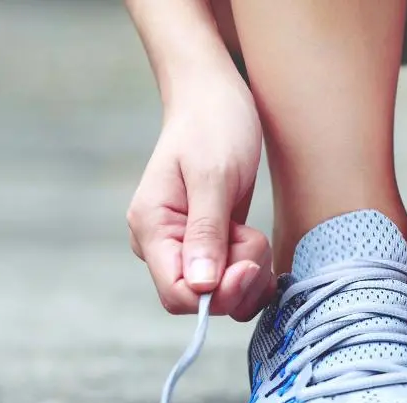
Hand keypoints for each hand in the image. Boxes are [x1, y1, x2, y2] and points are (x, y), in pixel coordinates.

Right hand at [126, 75, 274, 320]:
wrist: (214, 98)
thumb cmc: (213, 125)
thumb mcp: (214, 176)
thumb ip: (206, 232)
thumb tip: (202, 287)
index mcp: (151, 228)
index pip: (176, 294)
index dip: (216, 294)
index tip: (247, 264)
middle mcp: (161, 244)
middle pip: (200, 300)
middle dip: (237, 281)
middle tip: (253, 238)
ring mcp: (183, 247)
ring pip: (219, 295)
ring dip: (248, 274)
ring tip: (252, 232)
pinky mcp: (206, 247)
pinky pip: (229, 282)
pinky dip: (250, 271)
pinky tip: (255, 242)